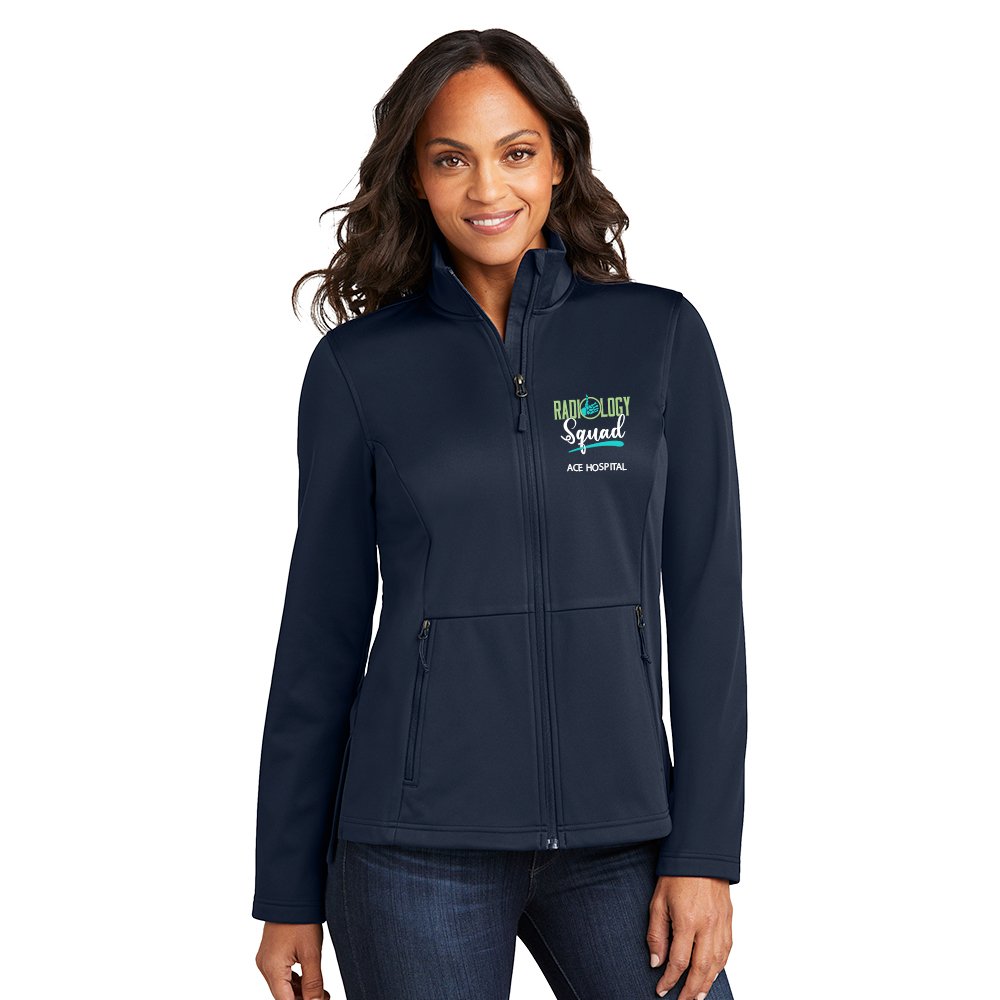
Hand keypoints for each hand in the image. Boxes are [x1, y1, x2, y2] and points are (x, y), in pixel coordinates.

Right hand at [256, 922, 330, 999]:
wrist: (291, 894)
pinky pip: (281, 974)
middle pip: (283, 995)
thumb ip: (313, 983)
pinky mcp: (270, 953)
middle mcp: (264, 966)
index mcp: (272, 968)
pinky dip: (294, 980)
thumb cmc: (301, 919)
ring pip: (282, 986)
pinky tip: (309, 980)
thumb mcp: (311, 953)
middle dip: (303, 999)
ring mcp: (266, 959)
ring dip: (300, 992)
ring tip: (322, 992)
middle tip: (324, 997)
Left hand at [647, 875, 732, 998]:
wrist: (701, 854)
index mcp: (688, 920)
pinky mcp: (729, 920)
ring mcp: (721, 924)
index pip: (679, 961)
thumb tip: (656, 961)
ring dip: (707, 983)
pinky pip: (727, 951)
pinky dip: (719, 967)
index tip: (661, 989)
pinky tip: (712, 974)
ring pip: (717, 963)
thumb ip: (657, 933)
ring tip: (697, 996)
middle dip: (690, 990)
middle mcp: (708, 925)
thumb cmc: (677, 874)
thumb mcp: (658, 901)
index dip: (669, 979)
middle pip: (701, 969)